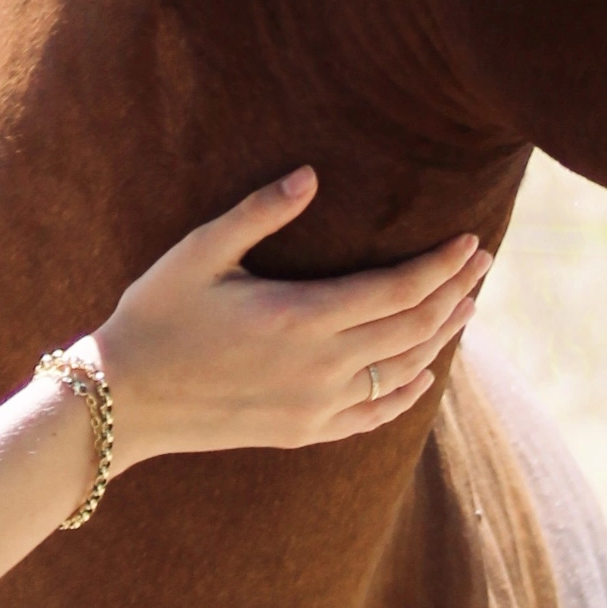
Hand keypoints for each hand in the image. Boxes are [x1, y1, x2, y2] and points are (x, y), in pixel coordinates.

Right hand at [87, 169, 482, 468]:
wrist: (124, 400)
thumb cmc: (156, 314)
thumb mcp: (199, 253)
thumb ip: (258, 212)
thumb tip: (311, 175)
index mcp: (301, 316)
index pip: (398, 289)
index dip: (441, 264)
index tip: (470, 239)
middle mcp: (321, 367)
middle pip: (413, 327)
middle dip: (454, 291)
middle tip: (482, 261)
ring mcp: (316, 406)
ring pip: (403, 371)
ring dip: (442, 336)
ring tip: (466, 304)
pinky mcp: (304, 432)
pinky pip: (376, 414)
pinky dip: (410, 390)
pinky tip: (426, 372)